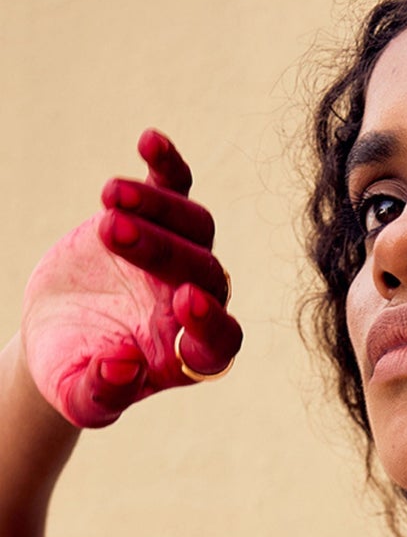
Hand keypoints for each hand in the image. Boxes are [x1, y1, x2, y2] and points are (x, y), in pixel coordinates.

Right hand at [21, 129, 243, 429]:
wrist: (57, 335)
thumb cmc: (74, 373)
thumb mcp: (78, 397)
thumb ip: (102, 394)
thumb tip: (124, 369)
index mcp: (187, 356)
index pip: (219, 342)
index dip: (211, 322)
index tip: (183, 301)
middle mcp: (195, 306)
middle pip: (205, 273)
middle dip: (161, 250)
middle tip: (110, 232)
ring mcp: (180, 260)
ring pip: (196, 228)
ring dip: (157, 209)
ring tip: (109, 198)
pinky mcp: (158, 222)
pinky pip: (177, 188)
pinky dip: (168, 165)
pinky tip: (151, 139)